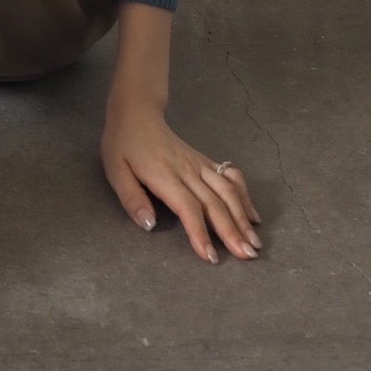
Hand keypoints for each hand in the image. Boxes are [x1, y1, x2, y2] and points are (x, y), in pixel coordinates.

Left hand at [101, 102, 261, 264]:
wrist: (137, 113)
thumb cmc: (123, 145)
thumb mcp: (115, 171)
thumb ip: (132, 199)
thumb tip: (150, 225)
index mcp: (164, 175)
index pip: (188, 207)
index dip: (200, 232)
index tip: (211, 257)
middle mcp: (187, 169)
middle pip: (214, 202)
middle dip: (232, 230)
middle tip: (248, 255)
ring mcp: (199, 164)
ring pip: (228, 190)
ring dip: (243, 216)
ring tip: (254, 242)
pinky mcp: (205, 160)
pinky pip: (231, 175)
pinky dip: (245, 195)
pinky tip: (253, 215)